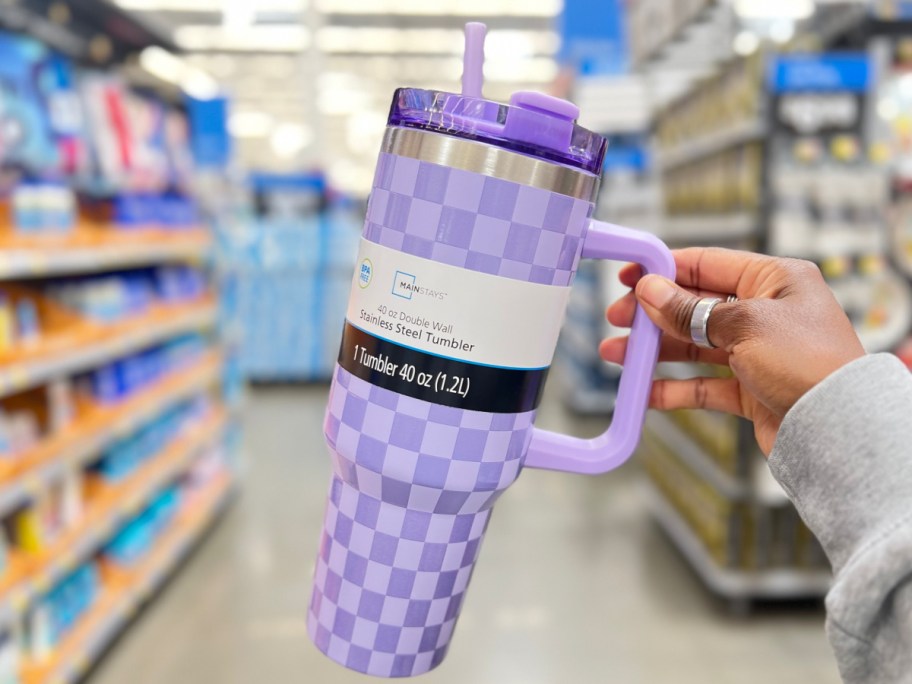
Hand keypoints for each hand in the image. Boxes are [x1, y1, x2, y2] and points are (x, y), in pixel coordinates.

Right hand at [600, 247, 865, 454]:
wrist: (838, 430)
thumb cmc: (809, 364)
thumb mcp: (744, 324)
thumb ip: (690, 309)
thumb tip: (650, 291)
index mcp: (774, 279)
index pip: (707, 264)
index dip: (664, 270)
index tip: (629, 276)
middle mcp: (766, 312)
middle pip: (695, 306)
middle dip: (653, 314)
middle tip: (618, 319)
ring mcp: (758, 352)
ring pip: (694, 346)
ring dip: (655, 351)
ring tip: (617, 355)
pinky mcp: (752, 388)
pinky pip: (704, 383)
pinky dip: (674, 387)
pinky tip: (645, 391)